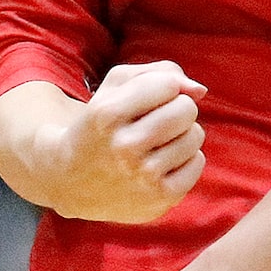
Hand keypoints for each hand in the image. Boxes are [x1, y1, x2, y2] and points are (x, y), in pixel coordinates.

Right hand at [41, 62, 209, 223]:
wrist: (71, 180)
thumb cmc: (101, 125)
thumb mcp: (114, 87)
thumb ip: (159, 73)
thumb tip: (200, 90)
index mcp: (108, 114)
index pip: (168, 84)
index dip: (164, 87)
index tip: (147, 100)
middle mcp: (124, 146)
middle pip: (186, 109)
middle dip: (177, 109)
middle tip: (156, 121)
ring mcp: (143, 175)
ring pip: (195, 135)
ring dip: (181, 135)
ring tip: (157, 143)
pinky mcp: (160, 198)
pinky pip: (197, 162)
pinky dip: (186, 159)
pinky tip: (163, 163)